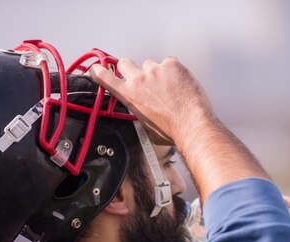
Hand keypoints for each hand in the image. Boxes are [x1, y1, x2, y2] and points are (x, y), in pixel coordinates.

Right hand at [90, 58, 214, 145]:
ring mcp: (156, 70)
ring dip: (155, 73)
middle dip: (130, 69)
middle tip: (141, 79)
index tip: (97, 68)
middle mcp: (139, 79)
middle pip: (124, 63)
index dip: (99, 71)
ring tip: (168, 89)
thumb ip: (139, 113)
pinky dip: (173, 72)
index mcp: (129, 95)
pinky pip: (169, 63)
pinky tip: (180, 85)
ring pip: (150, 64)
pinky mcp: (172, 65)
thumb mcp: (146, 127)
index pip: (104, 78)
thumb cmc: (172, 131)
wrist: (192, 125)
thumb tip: (142, 112)